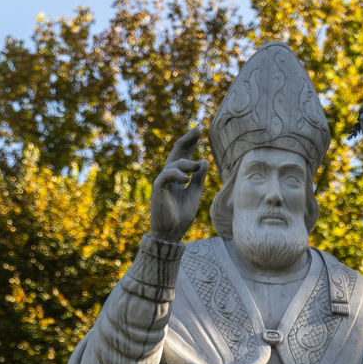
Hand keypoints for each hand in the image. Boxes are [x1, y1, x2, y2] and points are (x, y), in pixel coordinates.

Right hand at [150, 128, 207, 242]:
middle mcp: (169, 177)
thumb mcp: (194, 194)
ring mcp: (162, 182)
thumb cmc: (181, 217)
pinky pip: (167, 175)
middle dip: (187, 141)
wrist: (170, 234)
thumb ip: (199, 178)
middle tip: (198, 129)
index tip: (199, 132)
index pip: (183, 157)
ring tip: (196, 167)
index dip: (191, 144)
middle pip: (176, 153)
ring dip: (186, 163)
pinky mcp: (158, 188)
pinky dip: (177, 175)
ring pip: (173, 164)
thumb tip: (204, 160)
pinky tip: (186, 179)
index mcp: (177, 178)